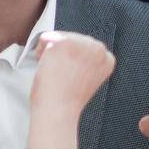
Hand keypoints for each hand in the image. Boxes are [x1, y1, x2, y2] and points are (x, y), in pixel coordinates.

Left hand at [27, 31, 114, 148]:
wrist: (58, 111)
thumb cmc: (68, 99)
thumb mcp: (89, 77)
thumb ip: (88, 60)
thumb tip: (75, 48)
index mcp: (107, 58)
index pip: (85, 47)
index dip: (73, 59)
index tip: (72, 75)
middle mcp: (98, 47)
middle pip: (72, 38)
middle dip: (62, 54)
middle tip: (62, 75)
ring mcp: (81, 44)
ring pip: (58, 37)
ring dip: (51, 53)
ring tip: (56, 72)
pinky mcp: (64, 42)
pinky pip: (44, 39)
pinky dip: (40, 53)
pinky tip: (48, 68)